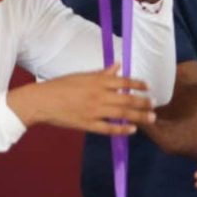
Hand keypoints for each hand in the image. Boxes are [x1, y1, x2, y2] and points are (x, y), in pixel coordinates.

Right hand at [8, 64, 155, 135]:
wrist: (41, 101)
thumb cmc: (60, 86)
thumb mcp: (81, 76)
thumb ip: (102, 73)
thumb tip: (118, 66)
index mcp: (96, 81)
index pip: (123, 82)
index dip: (138, 84)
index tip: (148, 87)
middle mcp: (98, 95)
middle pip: (126, 99)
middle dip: (143, 102)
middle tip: (154, 104)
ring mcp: (93, 111)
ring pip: (122, 114)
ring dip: (139, 116)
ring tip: (151, 118)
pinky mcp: (87, 124)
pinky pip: (108, 128)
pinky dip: (121, 129)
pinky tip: (132, 130)